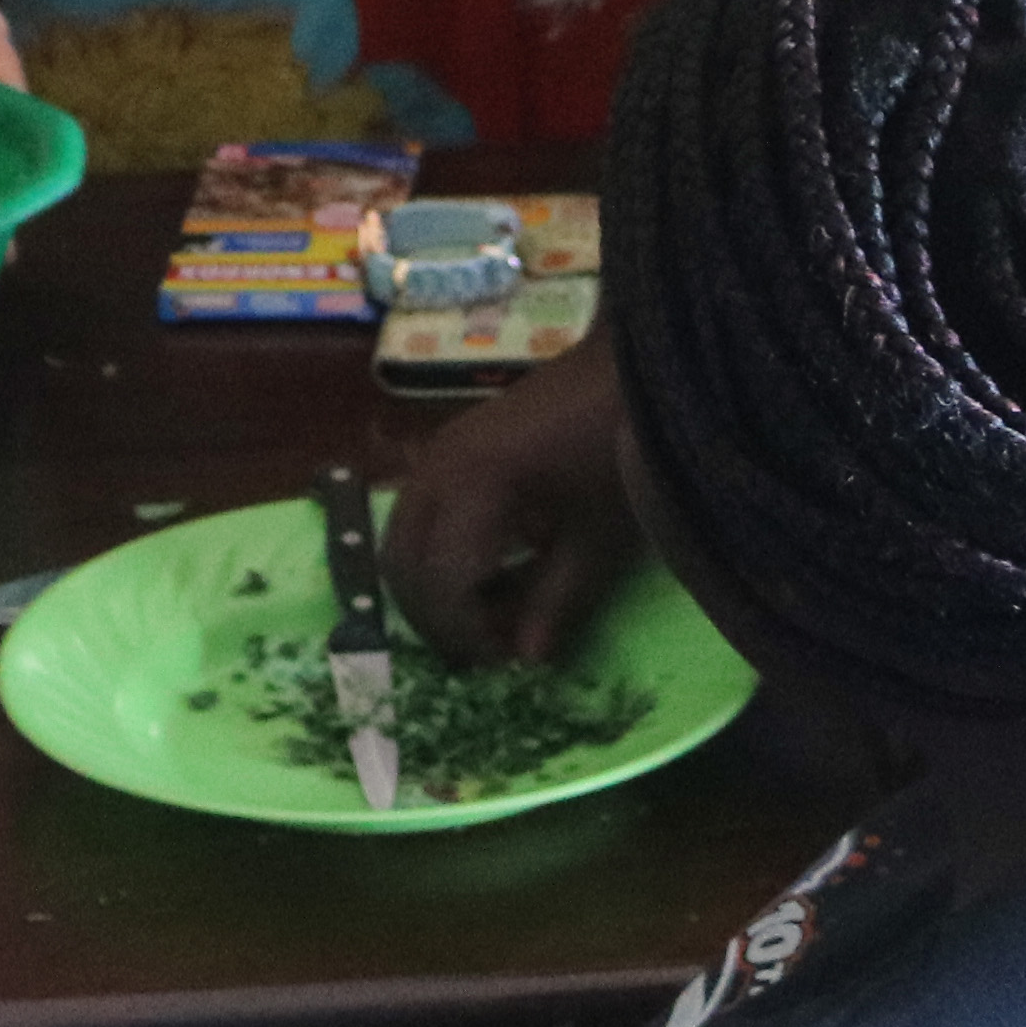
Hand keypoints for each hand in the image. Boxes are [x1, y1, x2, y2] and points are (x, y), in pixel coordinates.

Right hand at [384, 335, 640, 663]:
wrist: (627, 362)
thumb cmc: (620, 445)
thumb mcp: (599, 535)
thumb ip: (557, 601)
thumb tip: (523, 662)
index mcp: (474, 485)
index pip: (439, 581)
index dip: (464, 633)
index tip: (504, 663)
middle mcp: (437, 468)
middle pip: (400, 563)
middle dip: (434, 617)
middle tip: (484, 651)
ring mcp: (436, 453)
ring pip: (398, 539)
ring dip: (427, 587)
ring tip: (483, 616)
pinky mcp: (447, 448)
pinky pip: (416, 515)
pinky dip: (433, 555)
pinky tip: (486, 572)